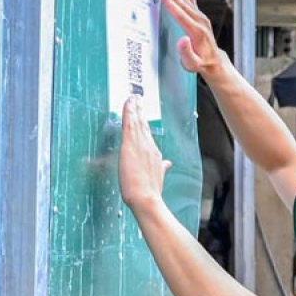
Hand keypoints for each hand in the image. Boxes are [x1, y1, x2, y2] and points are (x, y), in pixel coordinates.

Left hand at [119, 98, 169, 212]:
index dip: (144, 121)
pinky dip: (129, 112)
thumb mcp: (158, 177)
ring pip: (137, 121)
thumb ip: (162, 168)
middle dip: (140, 110)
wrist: (146, 198)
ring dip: (134, 108)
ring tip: (132, 97)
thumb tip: (167, 164)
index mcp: (155, 154)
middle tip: (137, 98)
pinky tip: (128, 103)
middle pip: (143, 124)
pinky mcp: (131, 144)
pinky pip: (130, 123)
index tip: (142, 112)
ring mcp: (141, 144)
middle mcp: (149, 146)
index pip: (148, 134)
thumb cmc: (150, 192)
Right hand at [159, 0, 226, 77]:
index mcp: (196, 32)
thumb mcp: (192, 63)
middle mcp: (200, 22)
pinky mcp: (200, 16)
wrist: (213, 61)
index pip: (181, 15)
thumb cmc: (200, 63)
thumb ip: (186, 53)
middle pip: (183, 4)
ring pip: (187, 0)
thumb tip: (182, 40)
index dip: (171, 3)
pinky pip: (192, 0)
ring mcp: (201, 18)